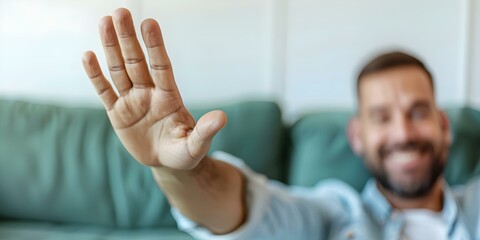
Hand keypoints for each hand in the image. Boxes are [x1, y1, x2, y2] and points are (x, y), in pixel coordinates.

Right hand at [82, 8, 225, 169]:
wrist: (167, 162)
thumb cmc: (185, 152)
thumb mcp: (196, 145)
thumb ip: (205, 131)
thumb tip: (222, 118)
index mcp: (169, 97)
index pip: (161, 66)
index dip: (155, 46)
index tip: (149, 23)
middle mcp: (149, 93)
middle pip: (136, 61)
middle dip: (128, 38)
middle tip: (120, 12)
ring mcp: (132, 100)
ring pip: (118, 70)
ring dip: (111, 48)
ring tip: (104, 22)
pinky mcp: (117, 113)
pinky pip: (104, 91)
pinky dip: (95, 75)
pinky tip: (88, 55)